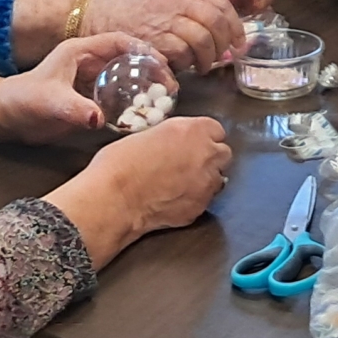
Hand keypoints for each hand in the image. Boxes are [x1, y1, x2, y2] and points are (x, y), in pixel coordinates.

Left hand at [0, 32, 159, 144]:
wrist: (5, 118)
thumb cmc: (23, 102)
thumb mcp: (50, 103)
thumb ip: (74, 110)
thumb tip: (100, 119)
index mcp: (80, 51)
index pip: (119, 41)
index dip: (143, 48)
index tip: (163, 64)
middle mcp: (88, 62)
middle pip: (128, 59)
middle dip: (151, 69)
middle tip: (170, 86)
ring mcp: (90, 81)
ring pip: (125, 78)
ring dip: (144, 87)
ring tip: (164, 100)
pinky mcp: (90, 98)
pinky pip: (118, 96)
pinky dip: (132, 103)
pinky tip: (144, 115)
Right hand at [48, 114, 232, 267]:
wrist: (114, 199)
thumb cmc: (120, 164)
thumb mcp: (147, 134)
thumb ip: (172, 137)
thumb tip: (175, 144)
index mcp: (194, 130)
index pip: (216, 130)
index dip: (202, 138)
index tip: (192, 143)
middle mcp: (207, 154)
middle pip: (223, 153)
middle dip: (209, 157)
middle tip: (188, 163)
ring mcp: (207, 183)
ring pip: (218, 179)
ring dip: (204, 179)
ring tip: (179, 184)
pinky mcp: (201, 208)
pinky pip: (204, 201)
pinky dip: (194, 200)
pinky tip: (173, 200)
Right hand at [81, 0, 244, 69]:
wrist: (100, 14)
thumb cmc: (137, 10)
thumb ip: (194, 8)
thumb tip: (225, 33)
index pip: (222, 5)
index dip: (235, 26)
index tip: (239, 42)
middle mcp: (178, 2)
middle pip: (216, 23)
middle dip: (224, 44)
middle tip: (222, 57)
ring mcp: (166, 20)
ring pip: (203, 40)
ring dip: (208, 58)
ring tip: (203, 65)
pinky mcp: (154, 40)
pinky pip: (182, 54)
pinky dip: (187, 64)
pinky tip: (183, 66)